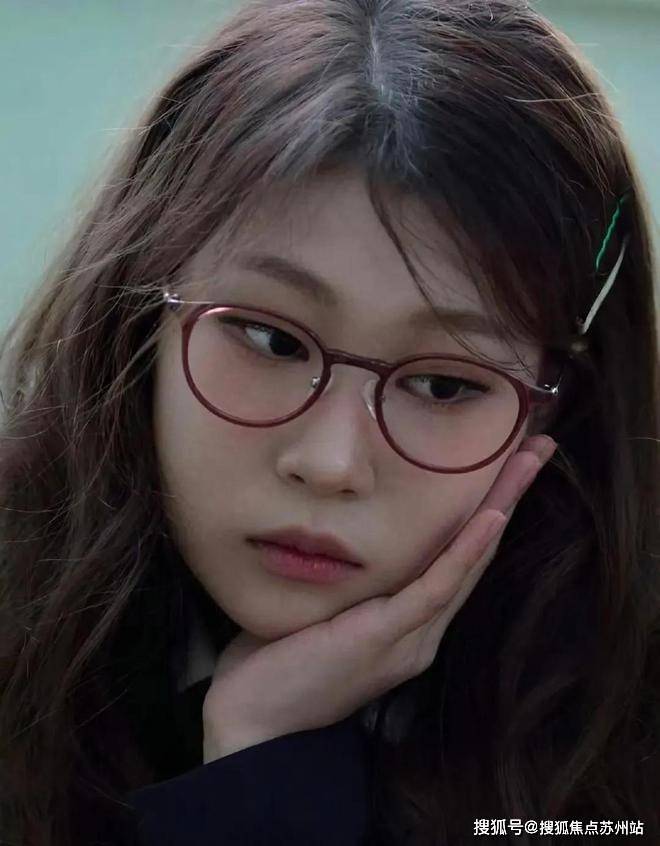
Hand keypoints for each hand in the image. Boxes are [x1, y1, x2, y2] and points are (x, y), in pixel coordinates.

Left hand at [202, 435, 556, 760]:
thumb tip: (344, 532)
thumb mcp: (323, 608)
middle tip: (536, 450)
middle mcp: (422, 634)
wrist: (252, 721)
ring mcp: (410, 639)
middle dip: (506, 498)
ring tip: (525, 463)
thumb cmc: (277, 660)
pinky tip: (490, 519)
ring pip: (466, 565)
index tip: (504, 467)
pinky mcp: (387, 638)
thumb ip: (350, 581)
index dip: (485, 513)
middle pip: (474, 556)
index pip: (457, 561)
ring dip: (499, 508)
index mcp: (409, 628)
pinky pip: (435, 589)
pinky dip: (465, 552)